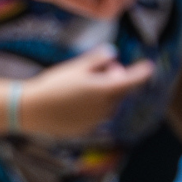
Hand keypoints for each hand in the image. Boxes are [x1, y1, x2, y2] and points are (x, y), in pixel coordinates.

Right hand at [16, 46, 155, 136]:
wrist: (32, 109)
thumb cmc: (54, 84)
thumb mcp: (76, 67)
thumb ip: (97, 60)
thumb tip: (114, 53)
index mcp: (105, 90)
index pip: (132, 81)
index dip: (142, 73)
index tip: (149, 67)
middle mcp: (105, 108)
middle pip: (120, 92)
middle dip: (117, 80)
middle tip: (105, 69)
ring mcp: (97, 120)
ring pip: (109, 105)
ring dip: (106, 95)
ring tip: (86, 85)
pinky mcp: (87, 129)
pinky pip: (97, 116)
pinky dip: (94, 107)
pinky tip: (75, 101)